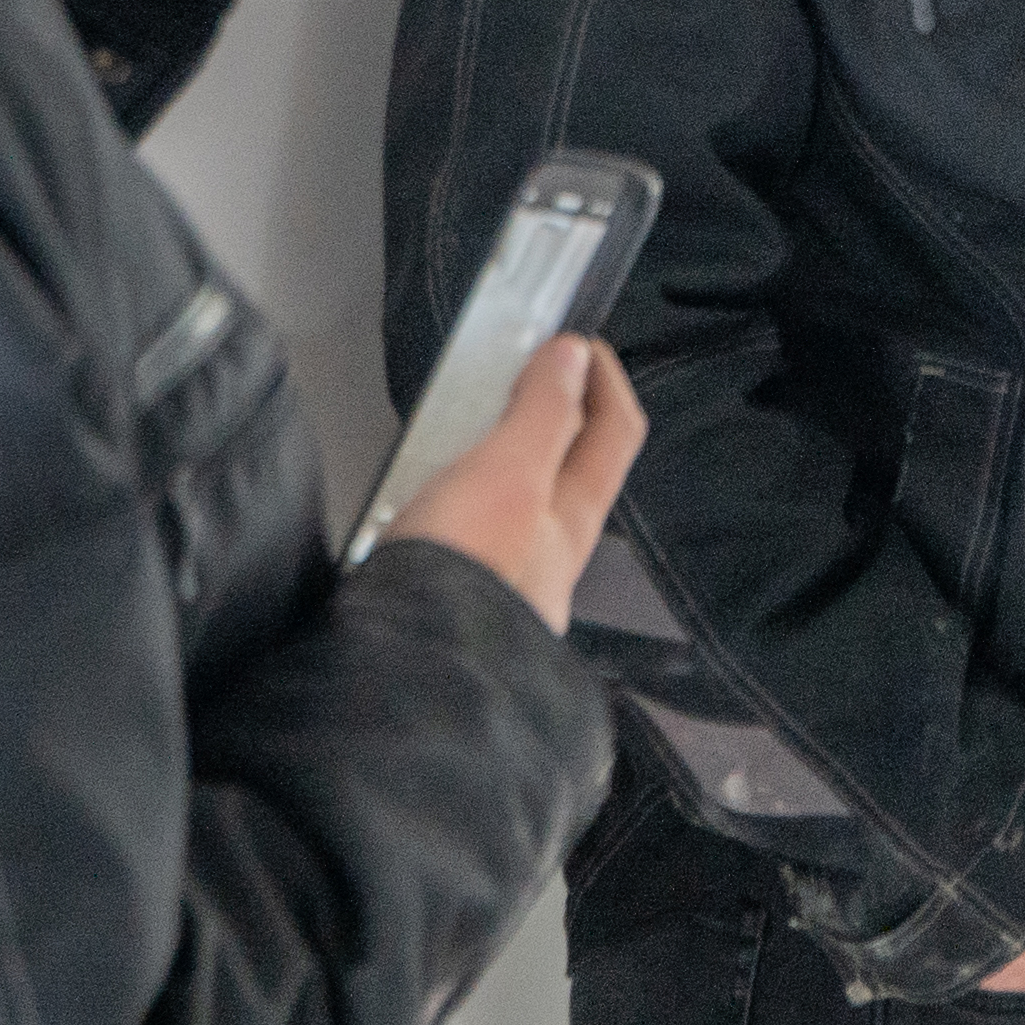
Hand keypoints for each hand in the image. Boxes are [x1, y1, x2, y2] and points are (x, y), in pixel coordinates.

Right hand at [380, 332, 641, 634]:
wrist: (409, 682)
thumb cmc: (467, 583)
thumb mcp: (508, 474)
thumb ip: (540, 417)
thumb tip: (571, 358)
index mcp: (574, 520)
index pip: (616, 431)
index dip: (605, 379)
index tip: (578, 342)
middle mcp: (550, 560)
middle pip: (569, 474)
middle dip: (552, 422)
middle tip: (517, 382)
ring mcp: (504, 587)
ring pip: (518, 511)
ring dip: (500, 467)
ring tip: (463, 438)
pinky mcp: (455, 607)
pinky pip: (470, 543)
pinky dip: (455, 511)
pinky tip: (421, 510)